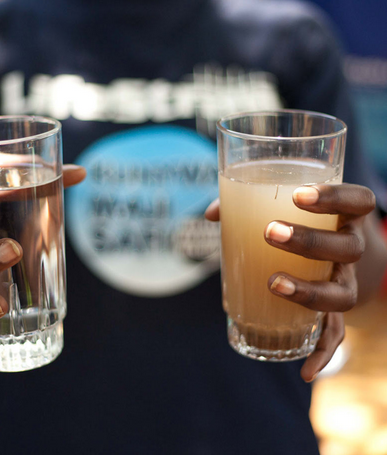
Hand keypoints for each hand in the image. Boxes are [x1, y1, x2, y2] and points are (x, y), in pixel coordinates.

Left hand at [205, 183, 375, 381]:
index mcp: (344, 215)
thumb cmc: (298, 223)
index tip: (298, 196)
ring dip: (310, 292)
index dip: (335, 197)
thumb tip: (210, 214)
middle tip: (271, 233)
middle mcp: (351, 249)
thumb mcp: (280, 207)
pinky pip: (334, 335)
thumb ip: (244, 205)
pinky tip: (303, 370)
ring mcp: (344, 281)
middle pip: (346, 248)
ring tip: (273, 283)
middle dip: (310, 242)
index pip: (357, 200)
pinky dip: (321, 354)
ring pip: (343, 294)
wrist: (330, 252)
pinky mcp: (333, 311)